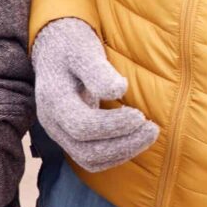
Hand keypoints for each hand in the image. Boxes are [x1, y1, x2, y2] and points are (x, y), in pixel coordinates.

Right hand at [32, 18, 157, 169]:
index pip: (82, 126)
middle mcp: (53, 122)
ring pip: (89, 160)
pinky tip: (136, 139)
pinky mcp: (70, 137)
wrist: (54, 49)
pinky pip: (92, 158)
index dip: (113, 125)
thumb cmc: (72, 46)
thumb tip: (119, 90)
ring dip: (123, 152)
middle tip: (152, 129)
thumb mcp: (84, 49)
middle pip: (86, 150)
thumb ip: (98, 71)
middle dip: (124, 144)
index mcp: (54, 100)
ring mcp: (60, 132)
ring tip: (148, 135)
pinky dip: (116, 154)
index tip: (140, 115)